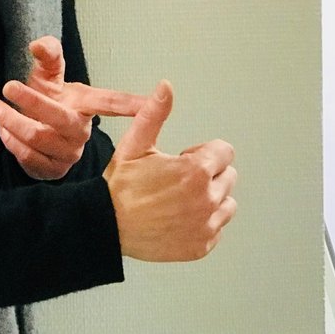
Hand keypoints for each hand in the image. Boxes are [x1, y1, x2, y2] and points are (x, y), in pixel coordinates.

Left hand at [0, 36, 147, 180]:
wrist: (28, 128)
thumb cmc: (46, 97)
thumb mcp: (47, 74)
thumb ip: (47, 55)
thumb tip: (39, 44)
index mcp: (86, 106)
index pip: (112, 103)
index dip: (132, 104)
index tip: (151, 103)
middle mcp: (81, 132)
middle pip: (62, 120)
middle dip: (33, 103)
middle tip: (7, 86)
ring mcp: (68, 155)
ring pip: (40, 140)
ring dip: (12, 121)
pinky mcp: (52, 172)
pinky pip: (30, 159)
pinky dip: (11, 143)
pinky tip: (3, 130)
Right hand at [103, 81, 237, 261]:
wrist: (107, 226)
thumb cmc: (120, 187)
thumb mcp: (135, 144)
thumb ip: (155, 114)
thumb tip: (165, 88)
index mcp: (196, 171)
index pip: (225, 152)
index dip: (202, 153)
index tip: (183, 160)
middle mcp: (207, 199)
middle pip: (228, 176)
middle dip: (208, 174)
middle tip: (177, 180)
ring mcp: (206, 225)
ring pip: (226, 203)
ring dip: (210, 198)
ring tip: (180, 199)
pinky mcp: (201, 245)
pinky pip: (217, 228)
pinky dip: (204, 223)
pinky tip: (179, 218)